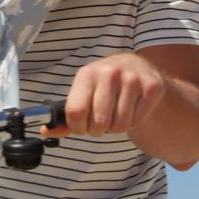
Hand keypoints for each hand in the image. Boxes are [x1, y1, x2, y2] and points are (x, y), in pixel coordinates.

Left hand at [43, 52, 164, 137]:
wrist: (137, 68)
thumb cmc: (104, 87)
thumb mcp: (84, 94)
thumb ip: (65, 116)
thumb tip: (46, 131)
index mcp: (87, 73)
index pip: (75, 112)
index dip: (78, 127)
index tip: (82, 127)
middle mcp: (109, 72)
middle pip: (98, 122)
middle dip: (99, 129)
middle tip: (102, 121)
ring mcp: (132, 79)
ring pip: (119, 125)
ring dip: (117, 127)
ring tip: (117, 113)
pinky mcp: (152, 87)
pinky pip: (137, 120)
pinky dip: (134, 122)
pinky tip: (132, 109)